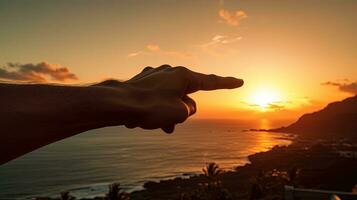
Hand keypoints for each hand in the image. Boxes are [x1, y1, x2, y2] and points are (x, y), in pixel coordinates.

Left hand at [94, 65, 243, 132]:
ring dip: (167, 114)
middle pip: (186, 96)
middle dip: (182, 111)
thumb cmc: (148, 107)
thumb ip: (188, 109)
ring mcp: (154, 75)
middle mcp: (170, 72)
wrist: (115, 104)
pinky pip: (156, 98)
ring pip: (170, 99)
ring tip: (154, 124)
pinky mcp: (142, 82)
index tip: (240, 82)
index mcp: (183, 75)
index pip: (211, 81)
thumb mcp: (179, 113)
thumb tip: (183, 106)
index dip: (227, 83)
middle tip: (169, 123)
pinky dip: (154, 110)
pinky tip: (142, 120)